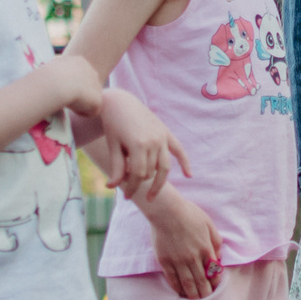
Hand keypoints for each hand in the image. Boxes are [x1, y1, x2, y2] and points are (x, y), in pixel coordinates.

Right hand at [35, 53, 103, 120]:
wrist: (56, 83)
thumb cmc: (46, 77)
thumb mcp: (50, 70)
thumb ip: (56, 75)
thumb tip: (50, 83)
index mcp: (80, 62)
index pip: (80, 76)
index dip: (71, 85)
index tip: (61, 89)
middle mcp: (92, 72)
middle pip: (87, 89)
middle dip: (78, 95)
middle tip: (64, 98)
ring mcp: (97, 86)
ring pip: (88, 101)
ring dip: (78, 104)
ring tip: (66, 101)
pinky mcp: (98, 100)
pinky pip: (90, 112)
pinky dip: (80, 112)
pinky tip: (71, 107)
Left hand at [95, 88, 189, 202]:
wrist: (121, 102)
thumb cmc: (113, 124)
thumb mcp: (113, 146)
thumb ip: (116, 167)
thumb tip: (111, 187)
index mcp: (139, 144)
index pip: (139, 175)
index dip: (132, 188)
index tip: (126, 197)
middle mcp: (154, 141)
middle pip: (150, 172)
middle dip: (139, 182)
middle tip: (128, 186)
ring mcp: (162, 136)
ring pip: (164, 167)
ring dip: (158, 182)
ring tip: (151, 195)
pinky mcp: (166, 133)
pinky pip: (179, 150)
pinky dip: (185, 162)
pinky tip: (189, 175)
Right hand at [142, 187, 224, 298]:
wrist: (166, 211)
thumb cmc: (189, 214)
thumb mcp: (208, 223)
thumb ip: (215, 240)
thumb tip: (218, 256)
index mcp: (205, 248)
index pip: (213, 271)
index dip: (214, 281)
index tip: (214, 287)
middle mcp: (193, 257)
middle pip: (201, 281)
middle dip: (205, 293)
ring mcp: (178, 260)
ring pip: (187, 283)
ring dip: (192, 294)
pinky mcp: (165, 261)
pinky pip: (172, 279)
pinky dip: (177, 287)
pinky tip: (180, 292)